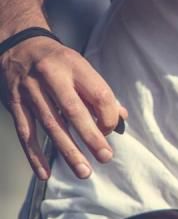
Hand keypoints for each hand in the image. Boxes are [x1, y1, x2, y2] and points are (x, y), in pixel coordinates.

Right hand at [1, 35, 125, 179]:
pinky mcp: (15, 103)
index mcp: (75, 66)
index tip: (111, 131)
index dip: (108, 116)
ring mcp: (31, 90)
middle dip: (91, 137)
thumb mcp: (82, 68)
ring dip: (68, 151)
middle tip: (105, 157)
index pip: (99, 94)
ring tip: (83, 171)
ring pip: (51, 124)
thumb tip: (121, 118)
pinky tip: (45, 173)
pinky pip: (25, 132)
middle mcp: (51, 77)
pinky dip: (34, 154)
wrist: (19, 45)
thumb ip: (100, 93)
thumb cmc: (59, 62)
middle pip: (74, 111)